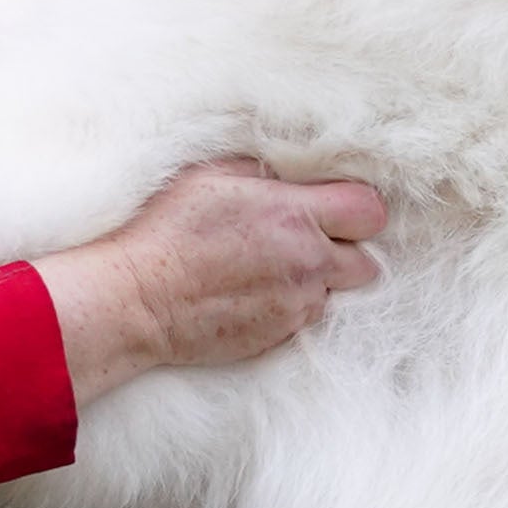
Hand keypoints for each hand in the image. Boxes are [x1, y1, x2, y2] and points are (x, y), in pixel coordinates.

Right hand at [35, 160, 386, 402]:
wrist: (137, 301)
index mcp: (293, 216)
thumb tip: (291, 171)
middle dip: (348, 250)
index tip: (337, 208)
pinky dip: (290, 305)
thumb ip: (263, 172)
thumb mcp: (210, 176)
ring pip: (335, 292)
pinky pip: (305, 318)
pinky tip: (256, 292)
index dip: (358, 209)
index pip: (370, 211)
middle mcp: (306, 263)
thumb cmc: (165, 231)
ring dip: (316, 281)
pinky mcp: (280, 336)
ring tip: (274, 268)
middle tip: (312, 241)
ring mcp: (296, 305)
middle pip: (368, 262)